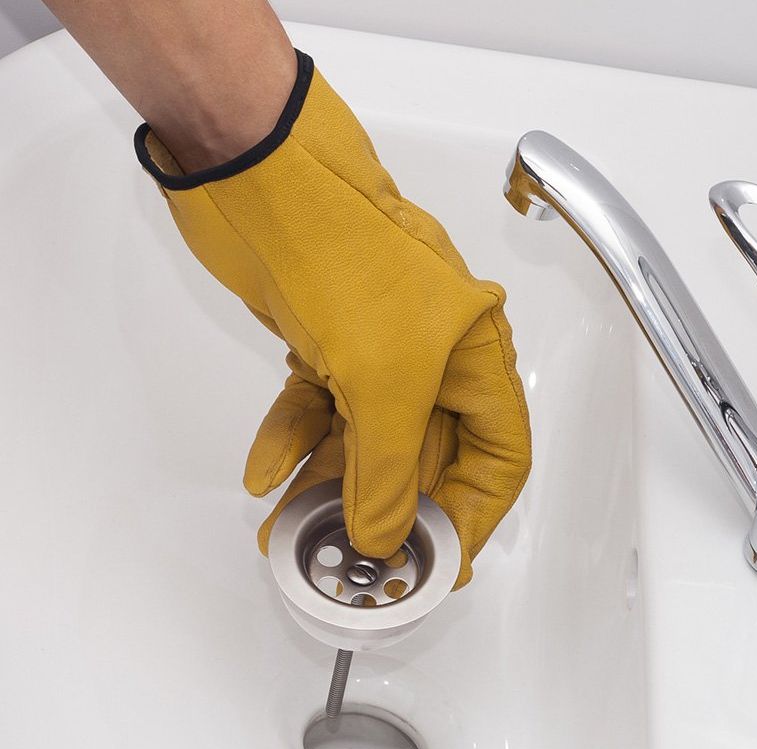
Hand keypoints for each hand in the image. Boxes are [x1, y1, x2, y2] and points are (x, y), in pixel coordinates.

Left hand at [137, 54, 530, 585]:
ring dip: (324, 489)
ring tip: (288, 533)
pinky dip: (291, 441)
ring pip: (361, 440)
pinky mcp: (322, 338)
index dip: (472, 516)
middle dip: (383, 514)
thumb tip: (383, 534)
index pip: (498, 457)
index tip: (437, 566)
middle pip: (424, 459)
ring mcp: (375, 347)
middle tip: (350, 563)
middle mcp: (434, 354)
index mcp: (476, 355)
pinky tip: (266, 471)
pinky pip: (314, 409)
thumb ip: (384, 469)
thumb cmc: (338, 242)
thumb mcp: (379, 379)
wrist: (257, 173)